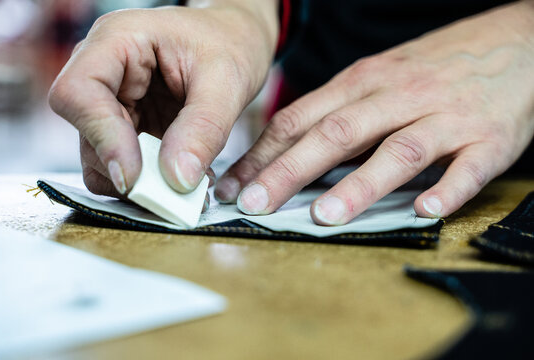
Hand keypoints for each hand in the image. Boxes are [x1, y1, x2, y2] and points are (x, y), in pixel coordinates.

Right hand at [49, 2, 278, 206]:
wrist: (237, 40)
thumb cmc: (231, 44)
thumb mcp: (227, 81)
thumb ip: (204, 128)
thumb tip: (178, 180)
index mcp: (119, 40)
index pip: (79, 92)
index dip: (101, 138)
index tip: (134, 177)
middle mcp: (106, 71)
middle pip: (86, 132)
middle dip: (126, 169)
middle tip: (172, 195)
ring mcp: (115, 101)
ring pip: (101, 157)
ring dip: (140, 182)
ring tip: (187, 187)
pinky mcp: (130, 125)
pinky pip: (126, 164)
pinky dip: (151, 181)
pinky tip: (184, 179)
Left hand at [215, 2, 533, 223]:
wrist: (518, 41)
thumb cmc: (436, 66)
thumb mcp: (379, 76)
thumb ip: (338, 110)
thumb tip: (288, 148)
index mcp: (364, 82)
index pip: (301, 118)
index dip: (263, 153)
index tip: (233, 184)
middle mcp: (398, 96)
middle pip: (336, 133)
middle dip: (290, 171)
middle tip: (255, 204)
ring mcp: (444, 116)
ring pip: (396, 150)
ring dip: (359, 185)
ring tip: (325, 216)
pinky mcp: (488, 137)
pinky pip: (466, 167)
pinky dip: (446, 189)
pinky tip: (424, 209)